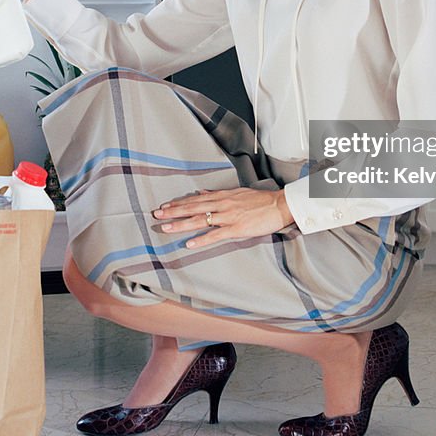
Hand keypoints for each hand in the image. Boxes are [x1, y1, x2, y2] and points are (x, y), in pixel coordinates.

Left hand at [153, 188, 294, 247]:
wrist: (278, 205)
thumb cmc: (260, 200)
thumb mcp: (236, 193)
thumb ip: (217, 194)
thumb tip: (201, 192)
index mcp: (222, 196)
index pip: (195, 200)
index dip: (179, 204)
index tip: (164, 206)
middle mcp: (222, 205)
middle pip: (193, 208)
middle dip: (174, 212)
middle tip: (157, 215)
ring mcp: (228, 216)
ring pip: (200, 220)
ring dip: (182, 224)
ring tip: (166, 227)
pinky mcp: (236, 228)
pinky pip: (215, 235)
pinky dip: (202, 239)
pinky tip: (190, 243)